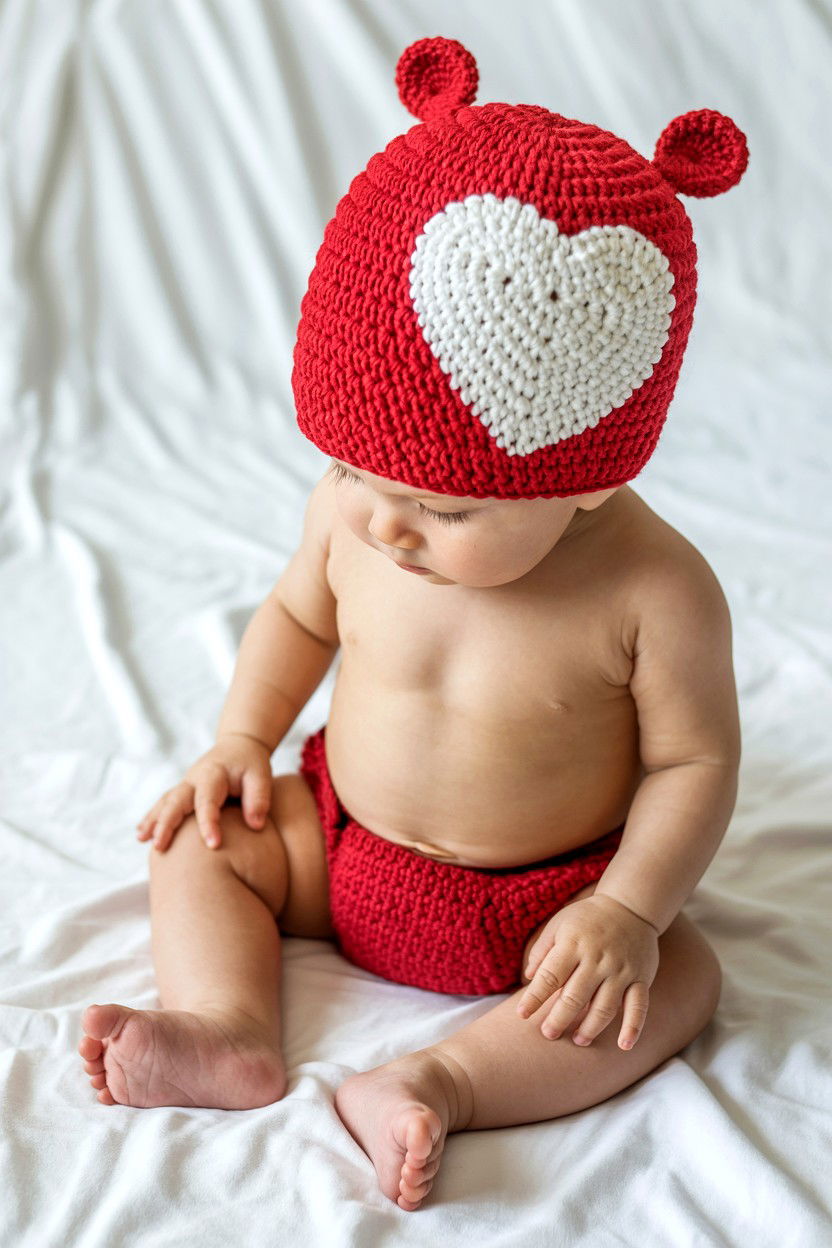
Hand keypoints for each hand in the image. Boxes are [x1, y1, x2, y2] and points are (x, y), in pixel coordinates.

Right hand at [136, 734, 272, 851]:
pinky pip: (164, 805)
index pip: (208, 801)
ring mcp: (185, 785)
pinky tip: (141, 835)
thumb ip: (259, 799)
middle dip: (166, 823)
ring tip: (142, 840)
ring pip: (165, 802)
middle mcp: (194, 779)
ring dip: (153, 821)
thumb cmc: (251, 764)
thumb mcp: (260, 776)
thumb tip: (255, 826)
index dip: (209, 823)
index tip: (213, 845)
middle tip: (160, 846)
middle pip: (176, 800)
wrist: (239, 746)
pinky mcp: (182, 792)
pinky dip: (152, 818)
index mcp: (213, 774)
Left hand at [516, 895, 659, 1049]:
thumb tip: (528, 977)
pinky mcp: (641, 978)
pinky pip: (639, 1006)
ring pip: (605, 1007)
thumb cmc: (587, 919)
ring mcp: (621, 970)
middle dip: (559, 1019)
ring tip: (577, 1040)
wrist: (630, 906)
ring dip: (590, 1028)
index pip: (550, 976)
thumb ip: (542, 950)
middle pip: (575, 997)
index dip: (534, 997)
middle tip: (548, 1034)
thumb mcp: (559, 924)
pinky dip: (633, 1027)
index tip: (522, 1014)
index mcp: (573, 944)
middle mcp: (598, 959)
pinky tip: (624, 1046)